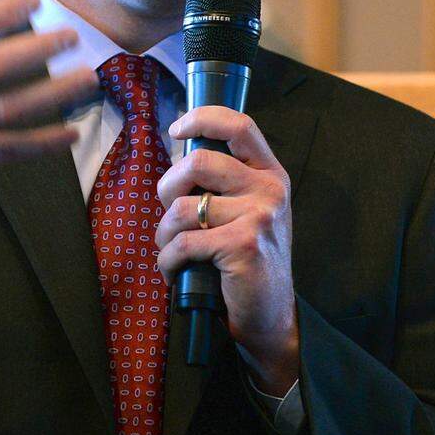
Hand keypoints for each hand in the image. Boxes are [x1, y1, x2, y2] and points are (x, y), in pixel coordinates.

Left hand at [154, 107, 298, 394]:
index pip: (240, 125)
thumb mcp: (248, 211)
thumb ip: (225, 181)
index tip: (176, 128)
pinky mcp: (242, 246)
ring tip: (171, 249)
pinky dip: (168, 260)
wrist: (270, 316)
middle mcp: (270, 190)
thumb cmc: (248, 260)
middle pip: (198, 162)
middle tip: (169, 213)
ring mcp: (259, 217)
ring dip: (164, 233)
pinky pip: (183, 242)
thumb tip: (180, 152)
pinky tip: (174, 270)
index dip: (203, 118)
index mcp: (270, 174)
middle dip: (167, 187)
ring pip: (183, 207)